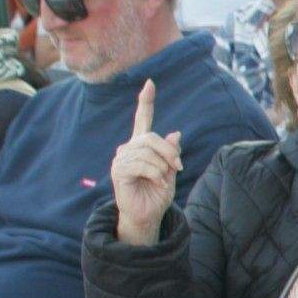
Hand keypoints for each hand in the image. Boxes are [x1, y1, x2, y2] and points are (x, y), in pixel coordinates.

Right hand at [110, 81, 182, 245]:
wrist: (148, 214)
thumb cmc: (158, 193)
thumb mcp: (171, 170)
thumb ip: (171, 153)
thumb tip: (175, 133)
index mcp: (143, 145)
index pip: (143, 119)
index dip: (146, 101)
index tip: (150, 83)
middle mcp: (130, 147)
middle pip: (152, 138)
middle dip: (169, 152)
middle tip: (178, 167)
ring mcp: (122, 158)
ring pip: (148, 153)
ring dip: (163, 168)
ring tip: (164, 180)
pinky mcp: (119, 170)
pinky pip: (141, 165)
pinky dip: (155, 174)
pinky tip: (157, 182)